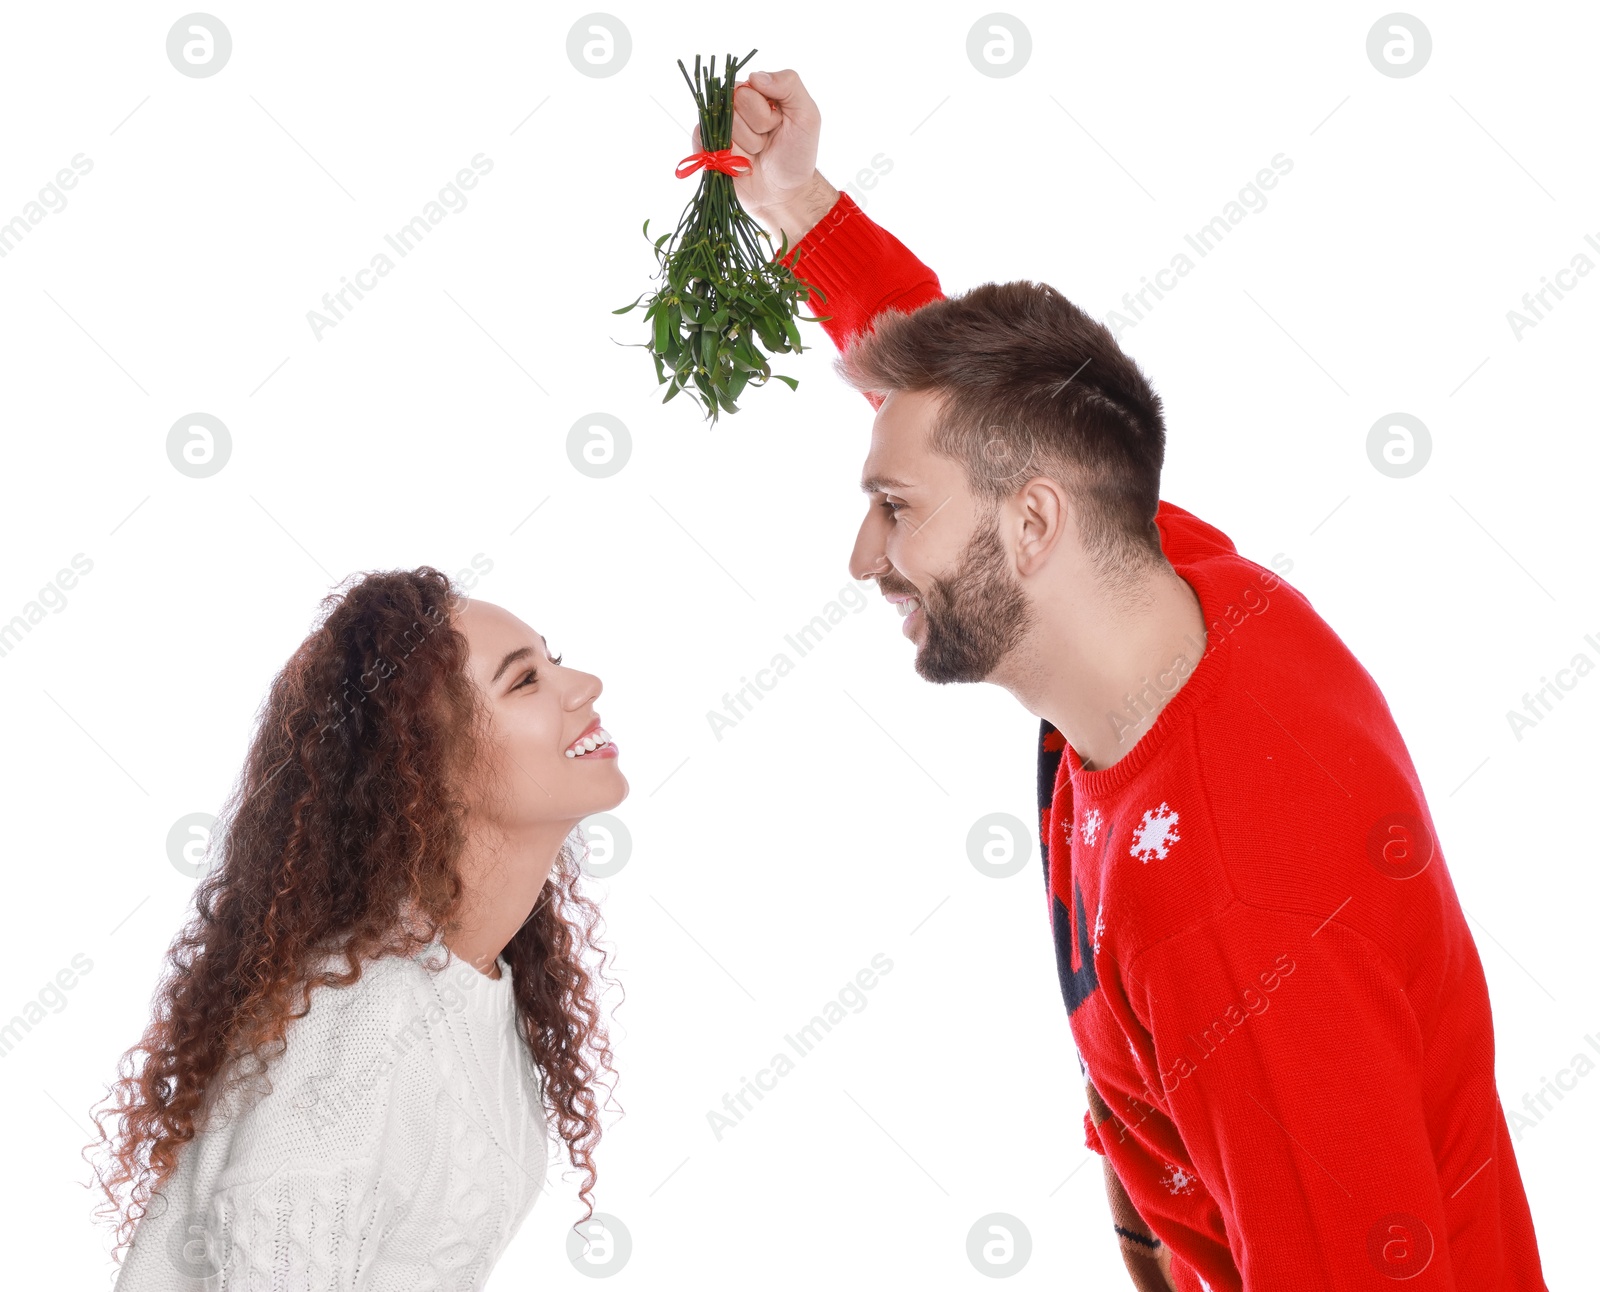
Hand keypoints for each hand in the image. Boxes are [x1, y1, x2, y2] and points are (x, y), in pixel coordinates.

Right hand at [688, 68, 837, 248]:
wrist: (785, 194)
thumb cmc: (797, 154)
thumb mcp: (807, 115)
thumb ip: (789, 84)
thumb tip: (755, 76)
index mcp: (758, 91)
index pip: (747, 89)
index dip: (764, 112)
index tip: (778, 125)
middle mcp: (736, 105)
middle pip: (732, 105)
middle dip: (756, 130)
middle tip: (767, 142)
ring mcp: (720, 125)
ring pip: (720, 126)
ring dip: (745, 147)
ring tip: (756, 153)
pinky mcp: (707, 146)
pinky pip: (699, 137)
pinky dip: (721, 154)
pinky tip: (738, 163)